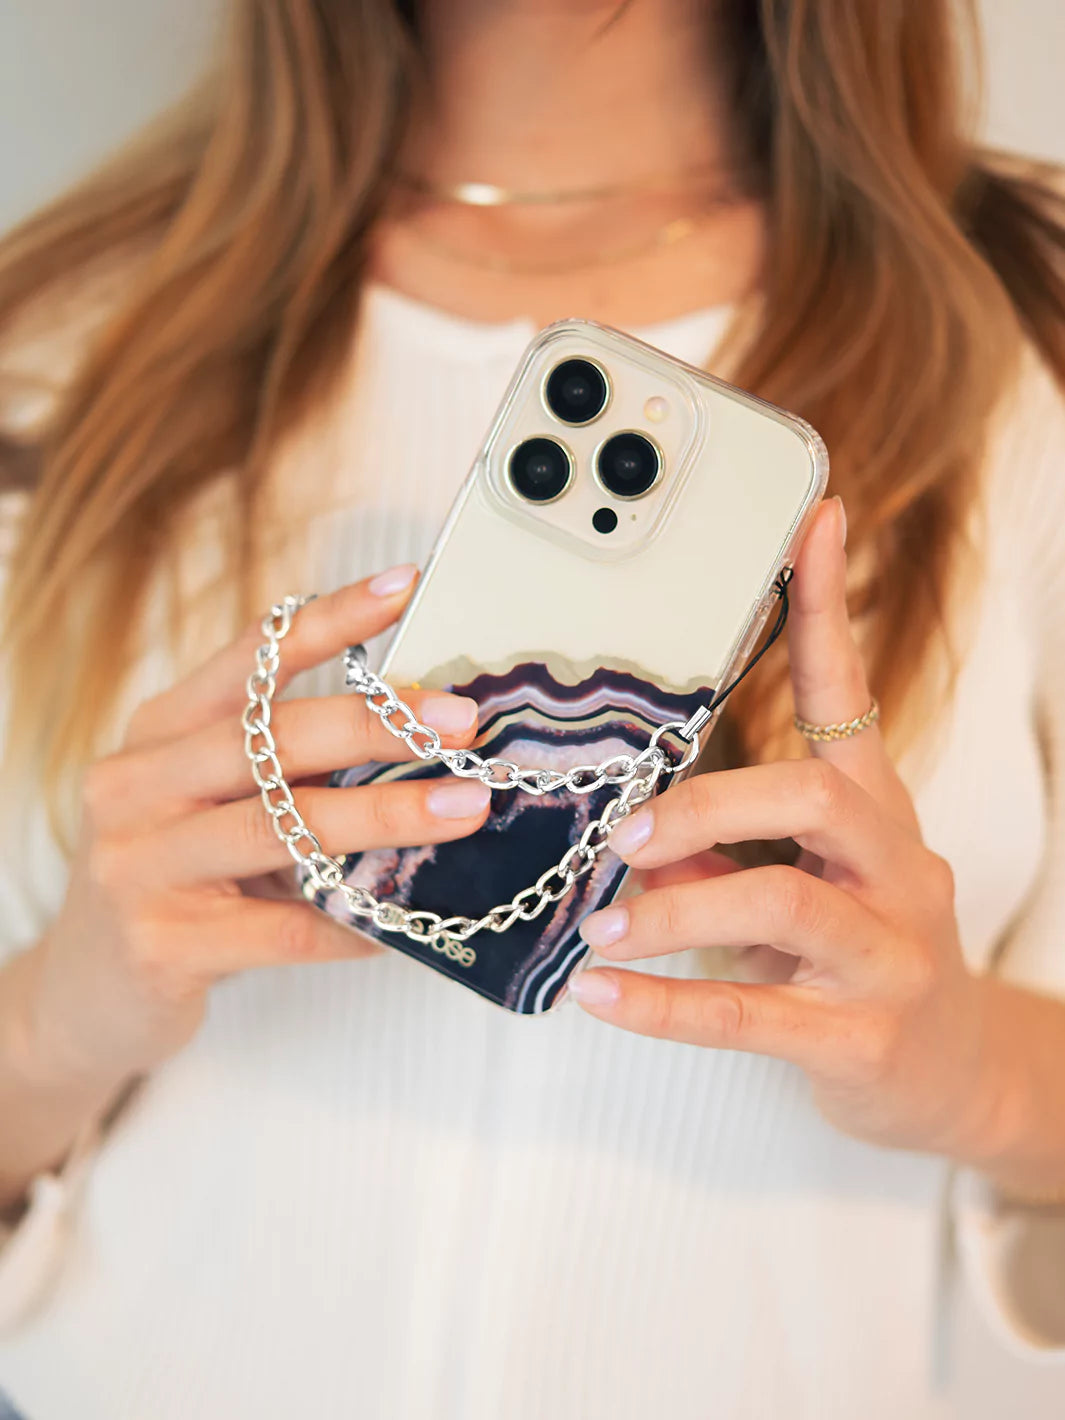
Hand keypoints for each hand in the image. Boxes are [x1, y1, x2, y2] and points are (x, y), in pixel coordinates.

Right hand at [16, 565, 491, 1096]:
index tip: (406, 587)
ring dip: (383, 816)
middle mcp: (138, 786)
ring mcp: (141, 867)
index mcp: (158, 732)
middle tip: (463, 722)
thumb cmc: (177, 874)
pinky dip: (352, 924)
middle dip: (376, 724)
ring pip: (280, 827)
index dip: (328, 620)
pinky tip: (404, 922)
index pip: (248, 660)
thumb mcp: (207, 800)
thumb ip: (279, 762)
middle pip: (268, 739)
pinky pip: (282, 931)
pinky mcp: (162, 946)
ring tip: (465, 807)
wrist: (88, 989)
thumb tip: (420, 726)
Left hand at [570, 499, 997, 1160]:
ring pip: (788, 901)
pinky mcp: (864, 1037)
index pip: (850, 698)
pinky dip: (665, 1003)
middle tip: (625, 831)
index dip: (824, 610)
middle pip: (818, 794)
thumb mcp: (798, 887)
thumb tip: (631, 822)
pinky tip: (598, 996)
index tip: (810, 521)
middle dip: (710, 801)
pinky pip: (754, 1015)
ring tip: (602, 922)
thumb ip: (722, 849)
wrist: (949, 1076)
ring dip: (678, 906)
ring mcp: (890, 954)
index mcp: (877, 815)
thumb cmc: (855, 959)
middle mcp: (897, 869)